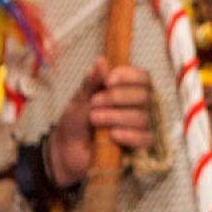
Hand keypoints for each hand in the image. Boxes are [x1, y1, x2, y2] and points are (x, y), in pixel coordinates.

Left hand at [48, 58, 154, 186]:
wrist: (65, 151)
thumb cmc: (76, 122)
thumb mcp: (80, 100)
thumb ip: (92, 83)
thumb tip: (102, 60)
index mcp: (127, 91)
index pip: (143, 78)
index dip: (130, 77)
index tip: (109, 80)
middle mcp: (138, 107)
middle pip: (144, 96)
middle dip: (118, 98)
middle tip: (94, 102)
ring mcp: (139, 127)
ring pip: (142, 117)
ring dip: (117, 116)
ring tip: (94, 119)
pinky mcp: (138, 147)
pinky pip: (145, 139)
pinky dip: (130, 135)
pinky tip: (113, 135)